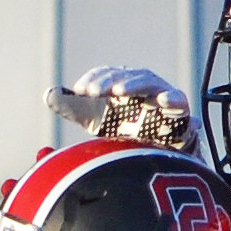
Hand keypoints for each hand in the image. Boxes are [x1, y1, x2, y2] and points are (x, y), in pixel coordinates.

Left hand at [50, 65, 194, 150]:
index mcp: (121, 84)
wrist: (154, 156)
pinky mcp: (180, 112)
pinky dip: (172, 99)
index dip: (95, 79)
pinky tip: (161, 102)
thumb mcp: (95, 119)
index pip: (108, 74)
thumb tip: (50, 94)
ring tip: (119, 91)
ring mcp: (161, 97)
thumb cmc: (124, 130)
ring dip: (134, 85)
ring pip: (150, 83)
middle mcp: (141, 86)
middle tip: (92, 92)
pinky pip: (179, 102)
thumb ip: (73, 107)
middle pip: (127, 75)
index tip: (80, 90)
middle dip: (109, 81)